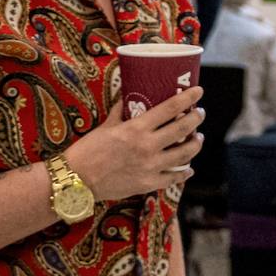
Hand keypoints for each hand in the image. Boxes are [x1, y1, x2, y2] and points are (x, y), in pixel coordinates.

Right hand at [66, 87, 205, 200]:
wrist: (76, 180)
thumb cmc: (88, 150)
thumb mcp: (105, 126)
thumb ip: (120, 111)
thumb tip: (128, 95)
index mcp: (137, 129)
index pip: (170, 109)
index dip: (187, 98)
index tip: (198, 91)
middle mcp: (147, 147)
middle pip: (182, 129)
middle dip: (196, 119)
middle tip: (199, 113)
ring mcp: (150, 167)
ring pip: (184, 154)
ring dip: (195, 144)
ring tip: (198, 138)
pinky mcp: (148, 184)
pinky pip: (174, 178)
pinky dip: (185, 172)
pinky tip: (189, 169)